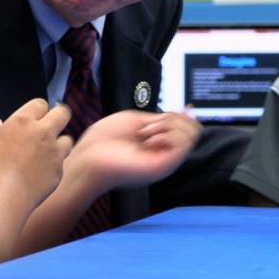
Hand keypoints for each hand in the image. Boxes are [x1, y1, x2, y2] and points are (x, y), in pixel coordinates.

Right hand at [0, 99, 73, 207]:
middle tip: (52, 124)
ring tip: (47, 151)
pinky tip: (42, 172)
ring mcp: (54, 152)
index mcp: (22, 121)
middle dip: (59, 116)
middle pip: (63, 113)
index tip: (34, 116)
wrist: (2, 198)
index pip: (40, 103)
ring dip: (60, 143)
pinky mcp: (59, 171)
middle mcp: (43, 133)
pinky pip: (62, 163)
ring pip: (67, 139)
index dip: (38, 109)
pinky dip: (55, 165)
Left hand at [68, 110, 200, 192]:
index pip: (187, 127)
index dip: (180, 114)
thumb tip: (188, 112)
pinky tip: (149, 139)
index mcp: (159, 144)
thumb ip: (162, 119)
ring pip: (190, 134)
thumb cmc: (104, 142)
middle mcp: (166, 154)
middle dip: (171, 119)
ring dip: (167, 126)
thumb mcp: (137, 121)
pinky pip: (183, 143)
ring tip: (145, 134)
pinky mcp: (164, 166)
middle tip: (147, 127)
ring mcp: (166, 161)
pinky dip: (167, 134)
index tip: (164, 115)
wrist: (88, 158)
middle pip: (191, 128)